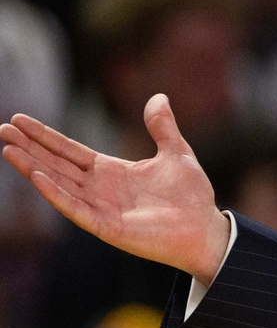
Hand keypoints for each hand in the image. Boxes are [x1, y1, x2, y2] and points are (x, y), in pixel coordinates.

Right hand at [0, 95, 231, 283]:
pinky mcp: (106, 226)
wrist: (206, 230)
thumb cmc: (192, 196)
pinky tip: (36, 176)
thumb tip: (158, 97)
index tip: (20, 120)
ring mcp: (100, 208)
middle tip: (3, 129)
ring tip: (8, 149)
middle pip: (56, 164)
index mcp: (111, 171)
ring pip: (58, 184)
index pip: (69, 150)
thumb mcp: (176, 153)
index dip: (45, 136)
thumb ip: (162, 127)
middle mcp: (99, 189)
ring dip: (33, 167)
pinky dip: (55, 192)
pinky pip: (74, 207)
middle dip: (30, 147)